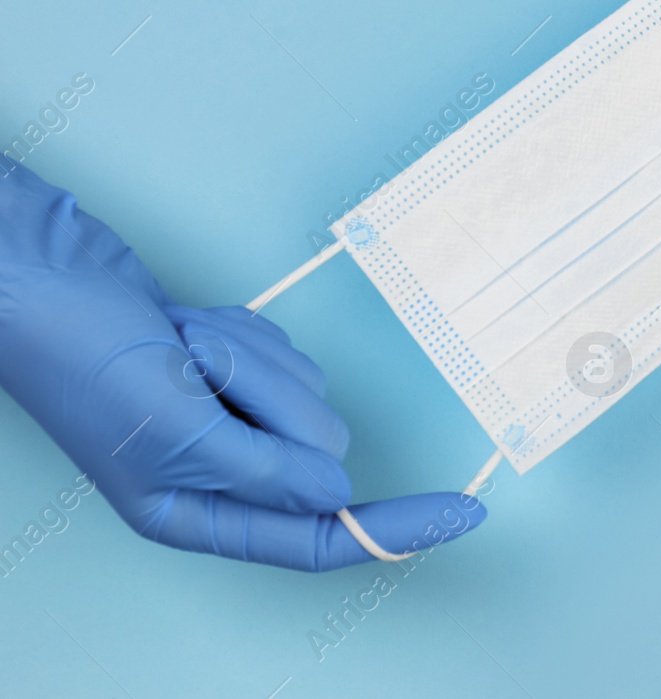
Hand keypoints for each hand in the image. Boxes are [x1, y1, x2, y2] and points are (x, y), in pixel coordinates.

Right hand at [0, 164, 484, 570]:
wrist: (40, 276)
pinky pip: (283, 350)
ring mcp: (228, 414)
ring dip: (248, 359)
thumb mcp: (175, 434)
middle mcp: (220, 472)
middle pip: (314, 449)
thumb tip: (337, 493)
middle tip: (201, 370)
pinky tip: (185, 324)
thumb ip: (265, 472)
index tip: (464, 510)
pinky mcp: (233, 366)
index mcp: (195, 513)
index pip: (315, 539)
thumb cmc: (84, 359)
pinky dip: (242, 333)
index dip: (392, 529)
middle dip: (270, 398)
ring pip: (304, 392)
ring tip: (179, 344)